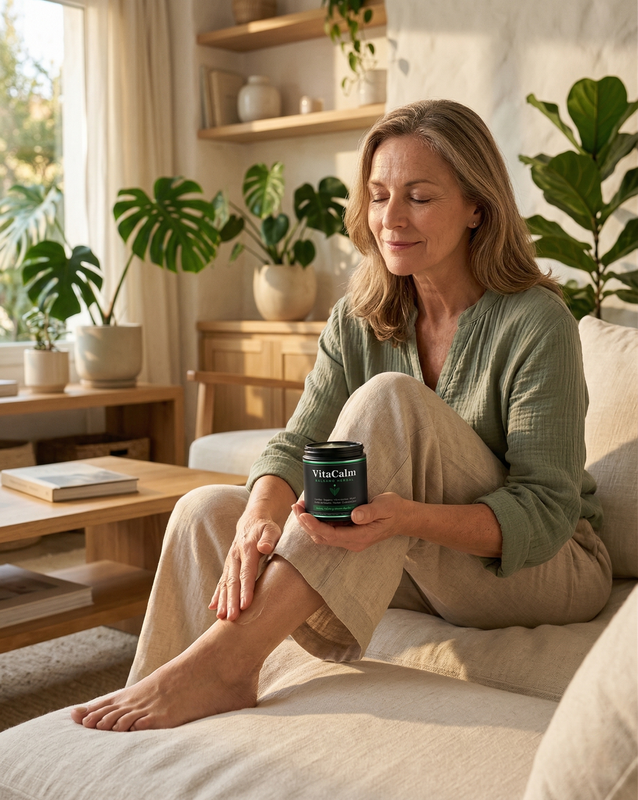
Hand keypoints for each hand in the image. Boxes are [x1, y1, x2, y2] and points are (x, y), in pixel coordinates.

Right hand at [210, 508, 281, 620]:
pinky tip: (214, 608)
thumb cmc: (266, 528)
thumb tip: (265, 547)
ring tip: (221, 618)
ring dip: (223, 601)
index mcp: (247, 549)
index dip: (245, 589)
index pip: (246, 573)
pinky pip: (221, 582)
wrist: (252, 521)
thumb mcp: (271, 529)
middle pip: (233, 581)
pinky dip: (217, 595)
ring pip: (224, 584)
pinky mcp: (229, 566)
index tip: (245, 605)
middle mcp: (235, 557)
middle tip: (232, 618)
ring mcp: (230, 562)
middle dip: (231, 600)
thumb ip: (269, 538)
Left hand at [292, 492, 411, 551]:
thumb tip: (354, 515)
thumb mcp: (385, 507)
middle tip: (296, 506)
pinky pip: (328, 531)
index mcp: (359, 537)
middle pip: (322, 537)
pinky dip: (317, 522)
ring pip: (323, 536)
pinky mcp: (348, 533)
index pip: (330, 535)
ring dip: (309, 524)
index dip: (314, 526)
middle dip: (306, 524)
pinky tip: (312, 510)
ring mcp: (350, 539)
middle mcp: (352, 541)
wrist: (403, 518)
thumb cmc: (394, 511)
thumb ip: (370, 511)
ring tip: (300, 507)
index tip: (303, 514)